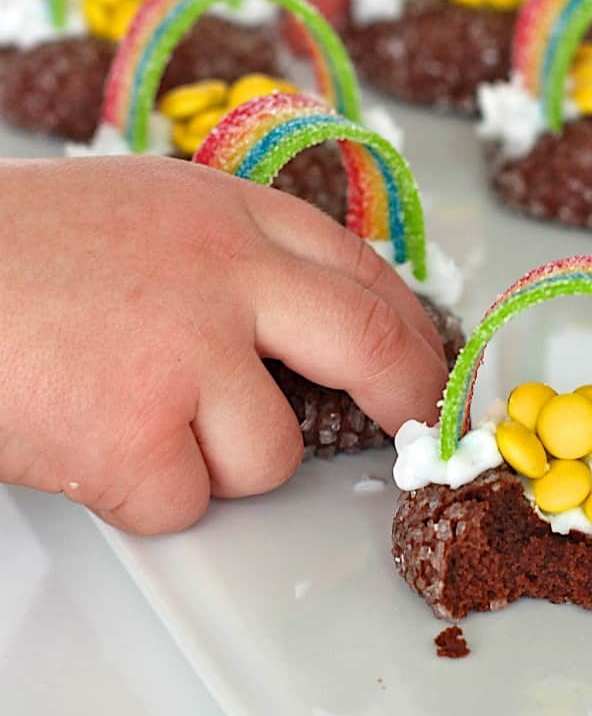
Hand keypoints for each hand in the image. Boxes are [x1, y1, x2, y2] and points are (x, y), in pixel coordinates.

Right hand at [0, 158, 446, 533]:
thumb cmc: (10, 254)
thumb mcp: (140, 213)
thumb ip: (227, 258)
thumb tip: (303, 328)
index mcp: (224, 213)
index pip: (360, 270)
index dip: (408, 327)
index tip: (426, 366)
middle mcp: (224, 274)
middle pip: (370, 342)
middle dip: (407, 396)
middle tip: (414, 428)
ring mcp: (186, 353)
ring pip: (268, 454)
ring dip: (212, 461)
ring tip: (125, 413)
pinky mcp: (138, 435)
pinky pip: (184, 502)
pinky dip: (139, 493)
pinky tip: (83, 440)